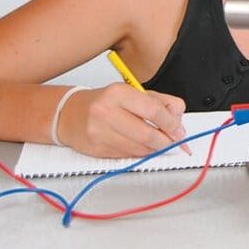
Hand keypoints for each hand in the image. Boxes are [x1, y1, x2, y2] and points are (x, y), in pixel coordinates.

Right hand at [57, 83, 187, 157]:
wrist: (69, 114)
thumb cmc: (105, 102)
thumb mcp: (133, 92)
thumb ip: (160, 102)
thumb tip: (178, 118)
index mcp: (118, 93)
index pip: (152, 110)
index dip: (170, 123)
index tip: (179, 130)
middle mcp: (106, 112)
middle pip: (146, 133)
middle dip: (166, 141)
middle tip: (175, 142)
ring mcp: (99, 132)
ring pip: (138, 148)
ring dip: (155, 150)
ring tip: (162, 145)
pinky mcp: (96, 149)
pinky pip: (127, 155)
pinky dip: (141, 154)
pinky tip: (145, 149)